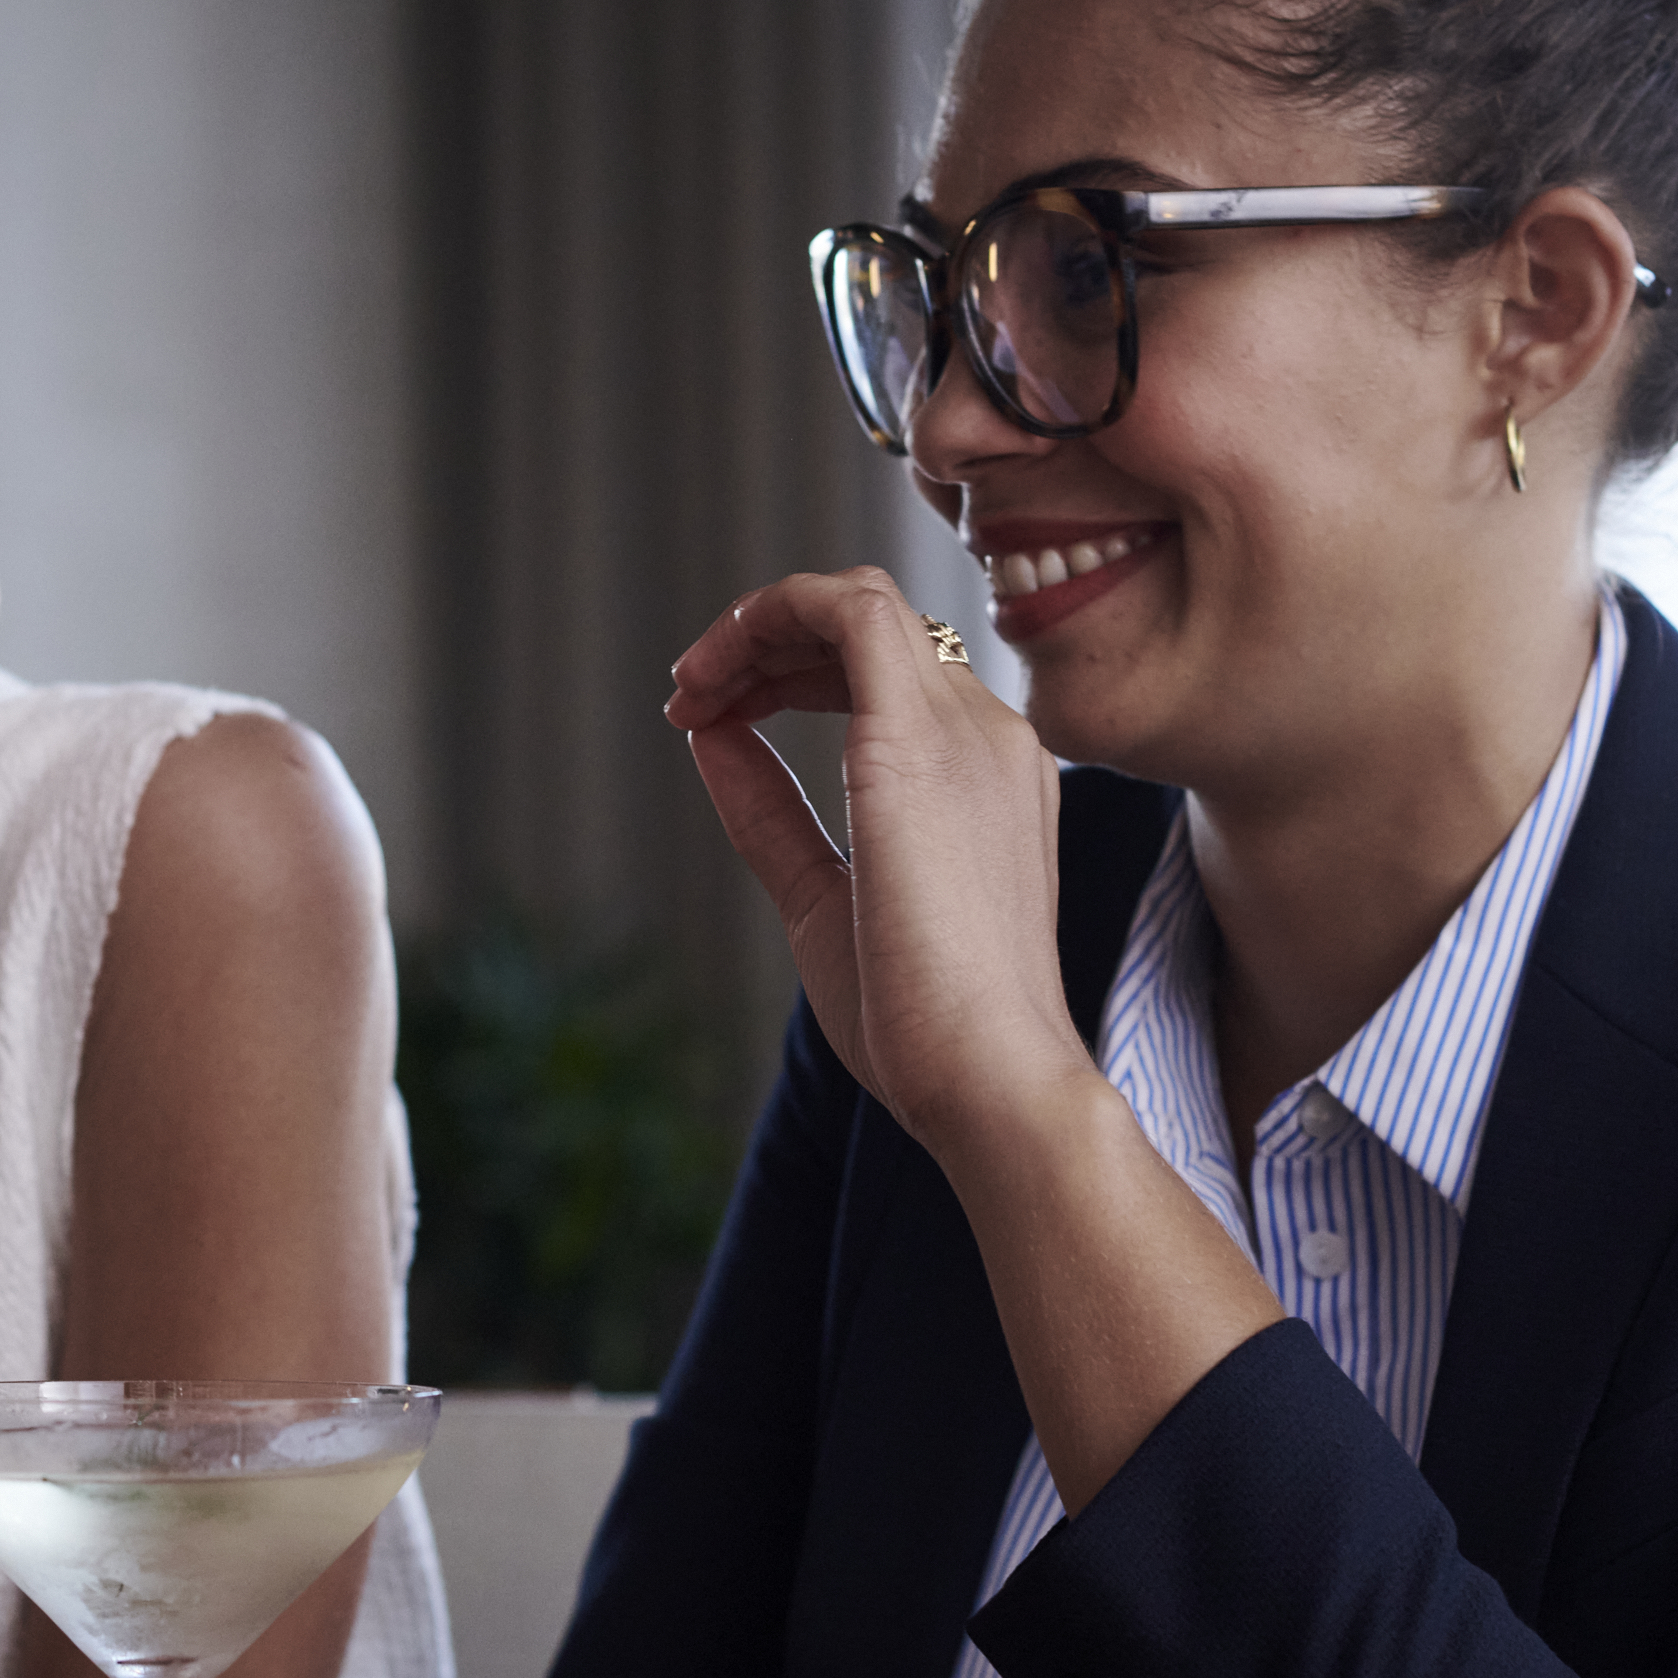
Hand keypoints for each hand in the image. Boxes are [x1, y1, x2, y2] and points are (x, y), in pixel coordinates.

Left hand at [662, 567, 1092, 1158]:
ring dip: (761, 625)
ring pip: (860, 602)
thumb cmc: (921, 1023)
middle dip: (765, 646)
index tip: (716, 721)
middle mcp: (987, 734)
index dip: (790, 675)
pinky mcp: (921, 735)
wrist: (989, 1076)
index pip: (889, 672)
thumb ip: (772, 815)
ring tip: (691, 686)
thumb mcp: (823, 898)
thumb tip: (713, 740)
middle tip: (687, 701)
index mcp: (983, 775)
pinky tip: (715, 672)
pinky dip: (774, 613)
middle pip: (871, 627)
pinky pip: (851, 610)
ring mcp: (966, 728)